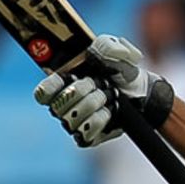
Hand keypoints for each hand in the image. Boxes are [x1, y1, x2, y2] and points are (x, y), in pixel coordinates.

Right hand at [33, 35, 172, 147]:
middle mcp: (64, 105)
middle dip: (81, 92)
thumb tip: (95, 50)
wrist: (141, 94)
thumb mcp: (116, 53)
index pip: (43, 92)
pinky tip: (110, 111)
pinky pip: (85, 133)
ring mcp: (75, 122)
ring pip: (72, 119)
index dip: (49, 87)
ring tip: (108, 96)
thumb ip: (105, 46)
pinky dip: (100, 120)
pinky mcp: (87, 137)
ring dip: (93, 105)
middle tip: (99, 84)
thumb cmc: (122, 72)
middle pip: (58, 105)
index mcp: (63, 83)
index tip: (65, 78)